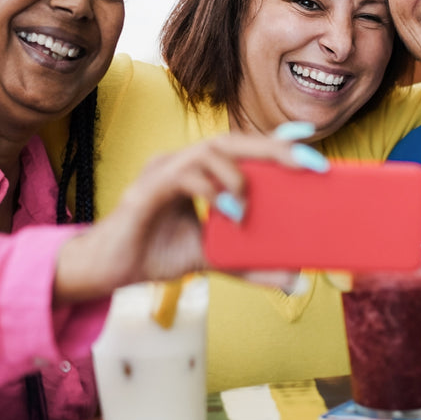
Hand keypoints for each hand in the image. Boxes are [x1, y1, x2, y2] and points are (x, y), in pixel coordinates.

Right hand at [52, 133, 326, 300]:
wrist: (110, 271)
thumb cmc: (156, 254)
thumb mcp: (213, 259)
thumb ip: (250, 265)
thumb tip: (295, 280)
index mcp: (198, 173)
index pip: (241, 149)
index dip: (274, 140)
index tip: (309, 139)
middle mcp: (182, 164)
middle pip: (231, 140)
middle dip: (273, 148)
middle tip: (310, 162)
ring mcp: (163, 172)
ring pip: (208, 150)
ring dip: (237, 175)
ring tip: (247, 206)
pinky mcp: (146, 190)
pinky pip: (182, 175)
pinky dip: (209, 189)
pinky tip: (226, 211)